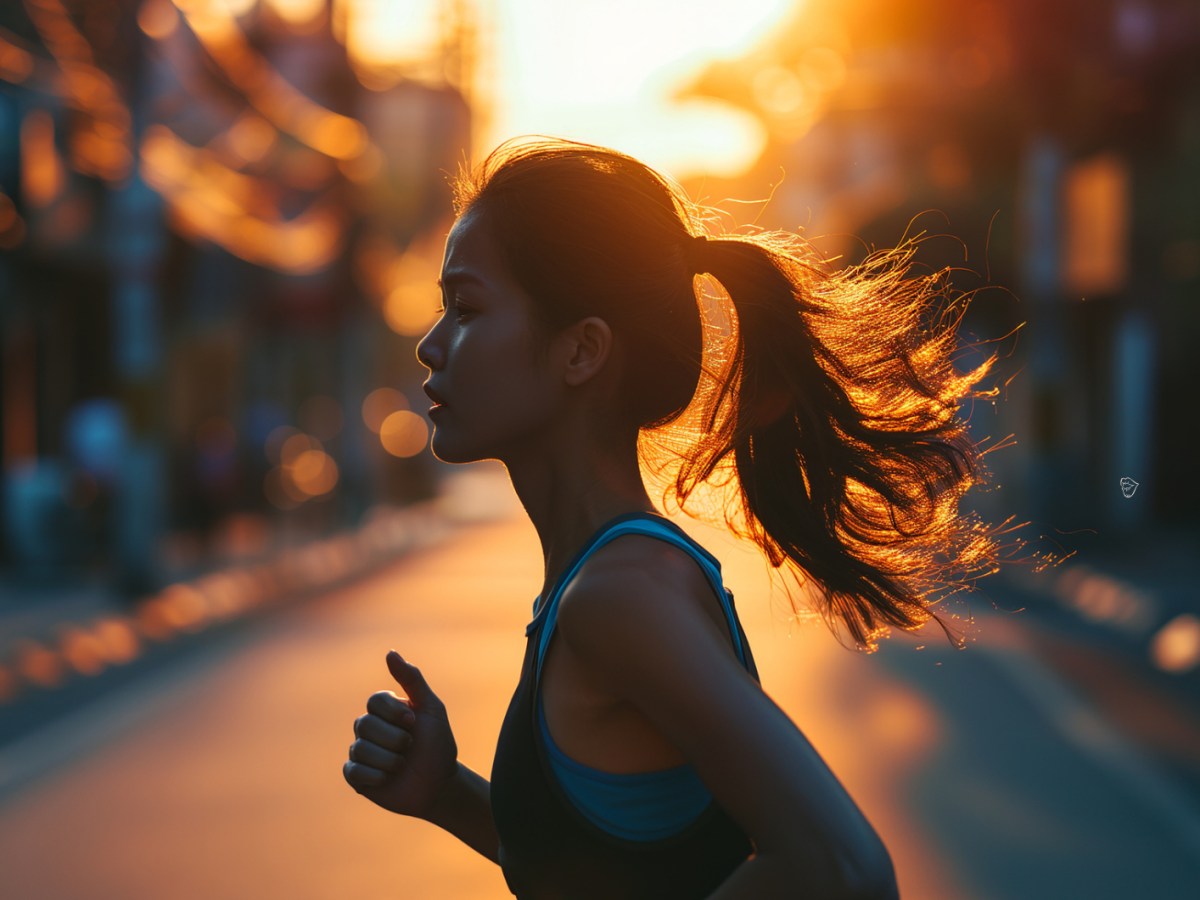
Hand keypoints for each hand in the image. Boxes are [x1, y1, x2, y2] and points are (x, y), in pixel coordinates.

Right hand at [343, 651, 458, 818]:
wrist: (439, 783)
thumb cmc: (437, 744)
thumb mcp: (431, 708)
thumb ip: (412, 679)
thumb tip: (390, 652)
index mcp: (385, 709)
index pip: (375, 700)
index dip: (394, 713)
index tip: (414, 723)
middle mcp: (368, 727)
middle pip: (364, 724)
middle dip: (395, 739)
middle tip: (410, 747)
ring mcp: (361, 751)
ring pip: (360, 749)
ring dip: (390, 760)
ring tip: (403, 764)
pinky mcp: (356, 776)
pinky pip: (353, 771)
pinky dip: (376, 776)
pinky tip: (389, 778)